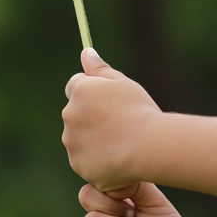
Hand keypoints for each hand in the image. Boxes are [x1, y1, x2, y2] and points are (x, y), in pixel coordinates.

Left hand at [61, 48, 161, 190]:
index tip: (107, 101)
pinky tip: (116, 157)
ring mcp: (72, 141)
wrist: (147, 146)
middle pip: (75, 112)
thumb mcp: (122, 83)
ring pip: (78, 137)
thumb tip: (86, 53)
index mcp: (79, 91)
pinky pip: (84, 159)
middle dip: (90, 116)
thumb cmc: (139, 110)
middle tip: (118, 122)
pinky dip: (95, 158)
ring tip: (120, 141)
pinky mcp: (78, 164)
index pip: (75, 86)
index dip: (92, 92)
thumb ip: (100, 68)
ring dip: (92, 137)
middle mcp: (70, 115)